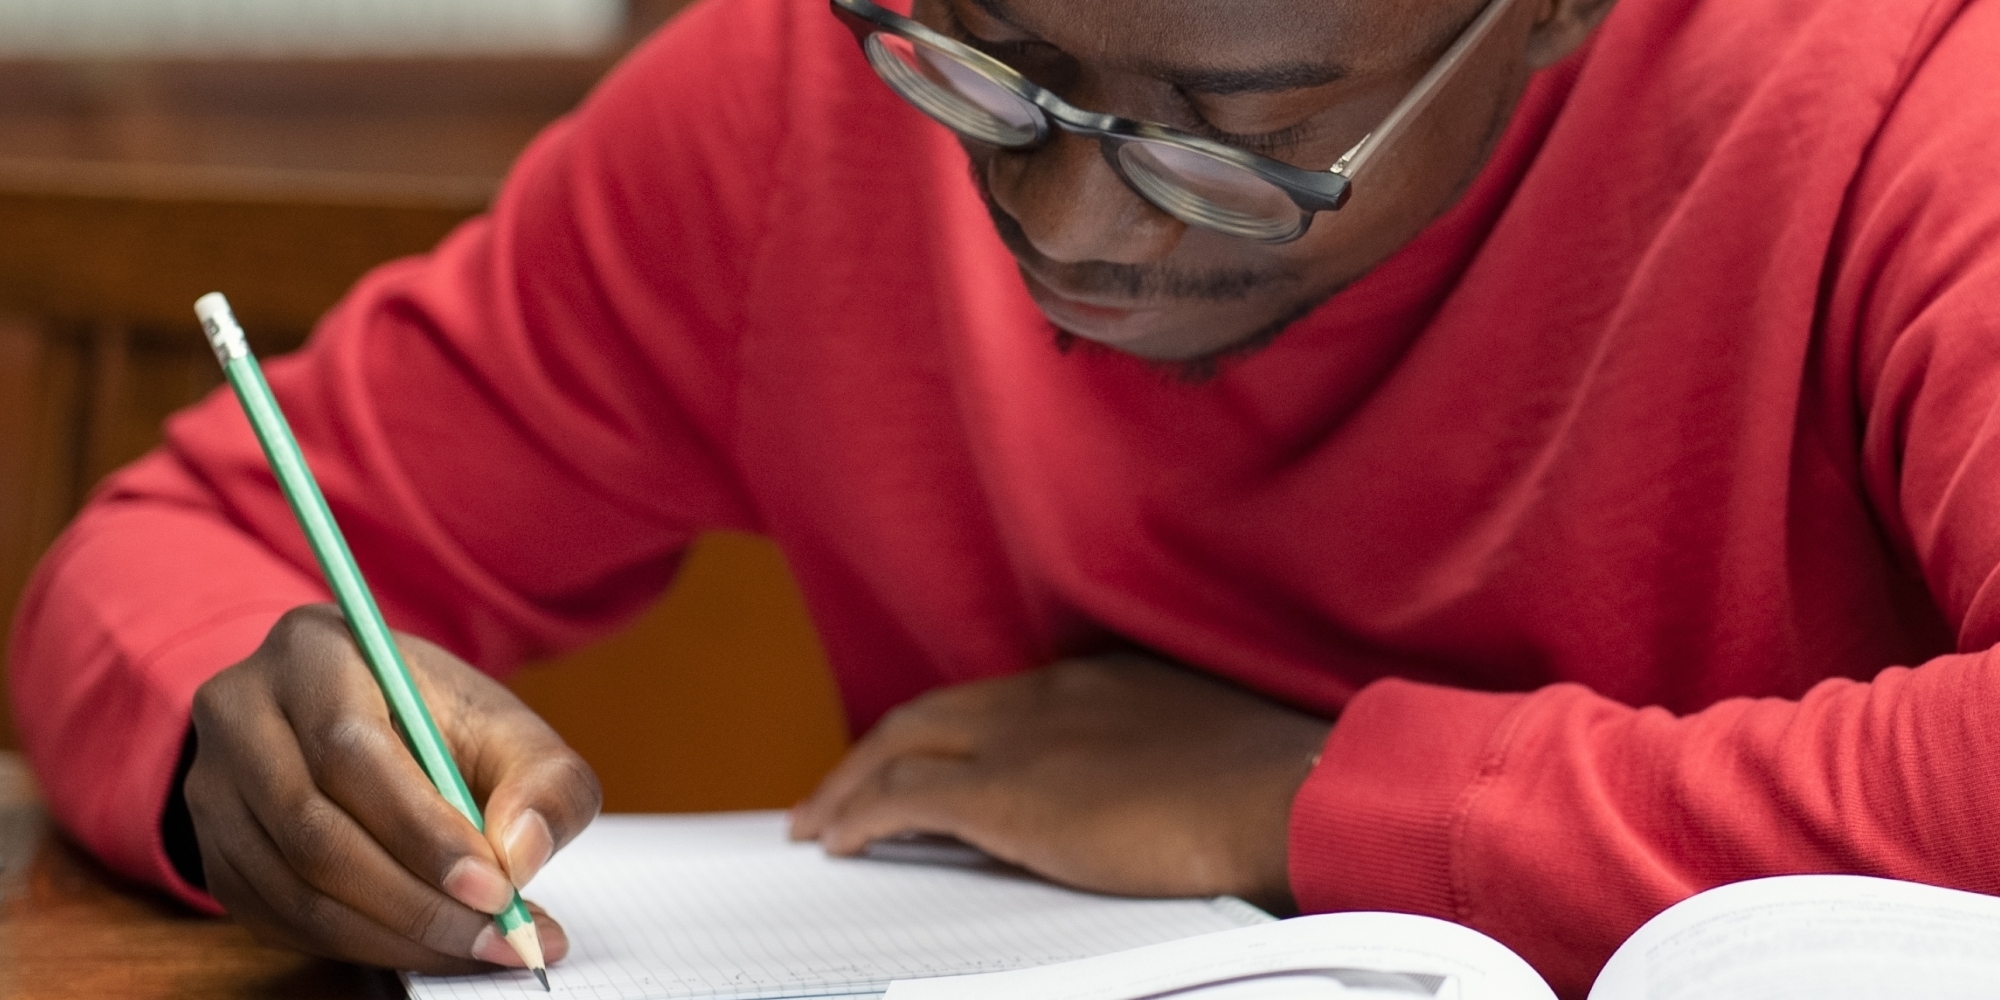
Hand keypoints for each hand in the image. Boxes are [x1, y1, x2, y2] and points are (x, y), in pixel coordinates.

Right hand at [185, 604, 601, 971]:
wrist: (372, 726)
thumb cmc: (442, 725)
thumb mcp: (511, 731)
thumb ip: (544, 782)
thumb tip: (523, 853)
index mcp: (312, 652)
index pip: (352, 751)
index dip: (424, 831)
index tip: (497, 887)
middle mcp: (240, 713)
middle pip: (313, 828)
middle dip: (418, 900)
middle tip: (502, 935)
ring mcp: (213, 788)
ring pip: (295, 888)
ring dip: (397, 935)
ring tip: (482, 946)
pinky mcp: (216, 854)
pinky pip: (283, 921)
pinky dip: (365, 947)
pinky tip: (430, 947)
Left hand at [789, 654, 1330, 911]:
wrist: (1285, 791)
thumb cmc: (1272, 785)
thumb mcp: (1200, 754)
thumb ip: (1148, 765)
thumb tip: (1129, 806)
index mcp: (1098, 683)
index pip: (995, 700)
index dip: (948, 730)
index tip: (928, 758)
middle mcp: (1050, 695)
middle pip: (932, 712)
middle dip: (878, 748)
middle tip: (842, 786)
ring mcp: (1024, 738)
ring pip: (903, 742)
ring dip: (853, 781)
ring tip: (822, 817)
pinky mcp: (1008, 792)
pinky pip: (905, 799)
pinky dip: (862, 815)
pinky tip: (840, 842)